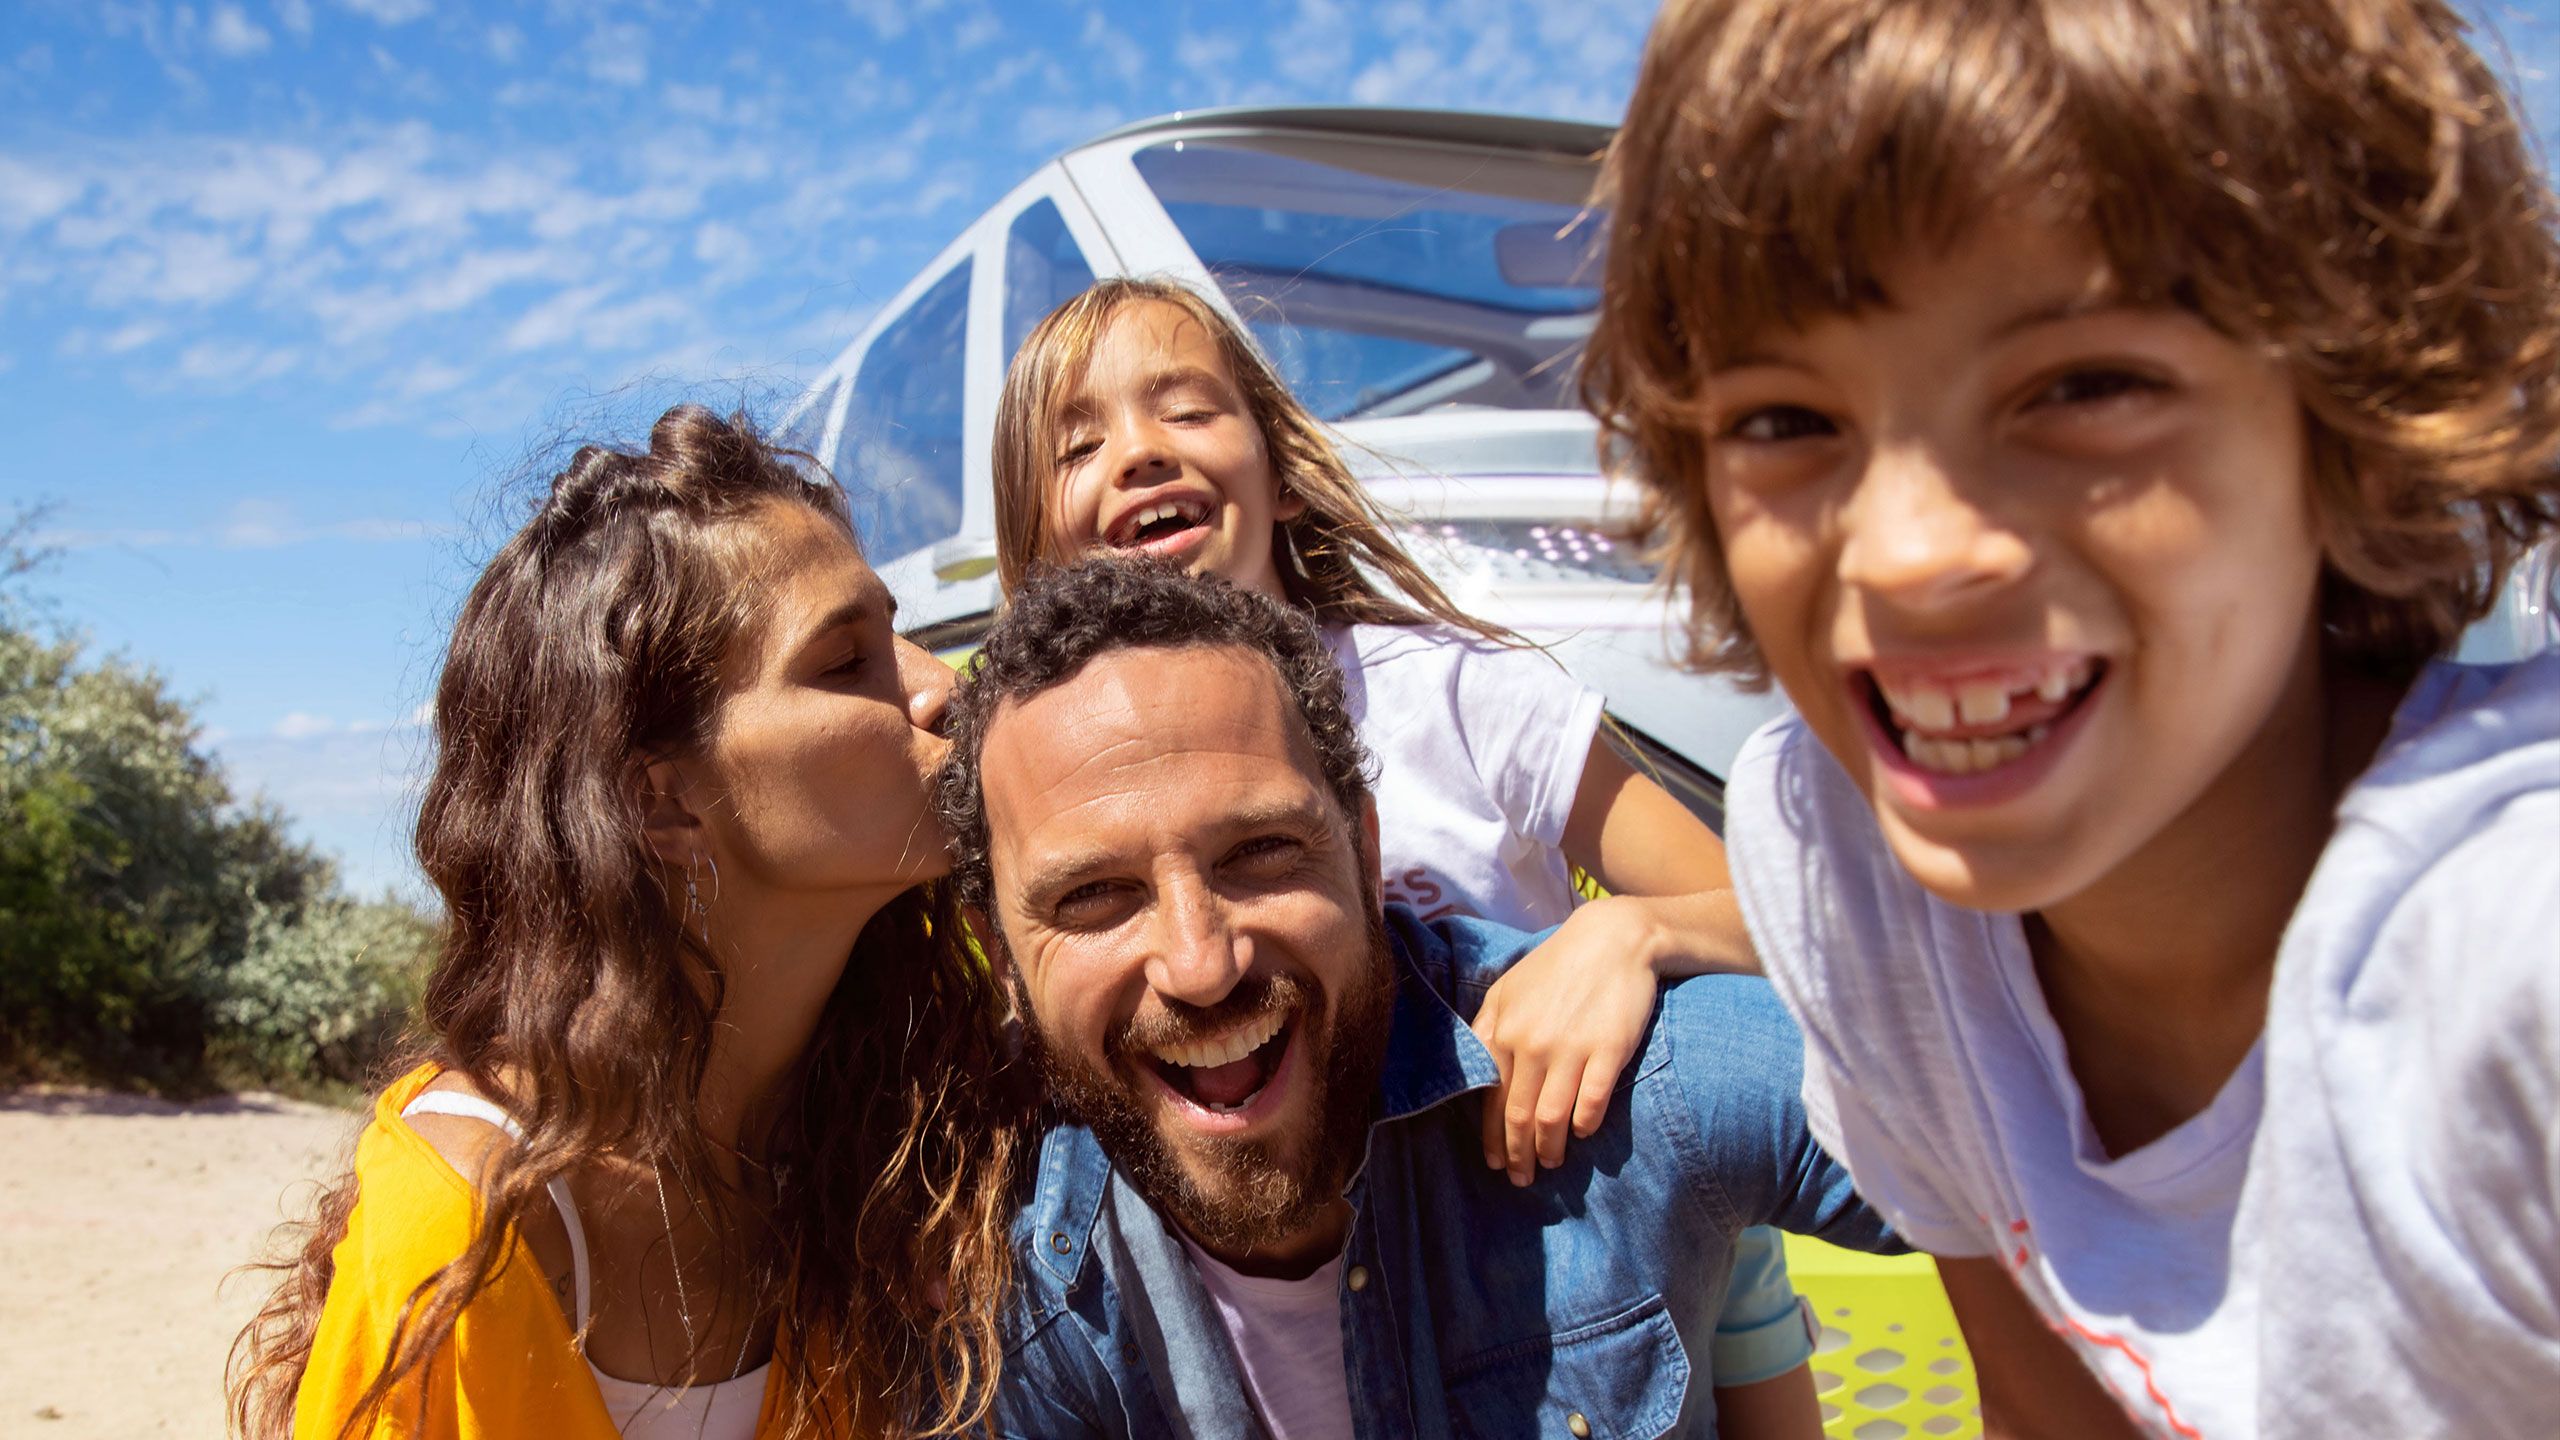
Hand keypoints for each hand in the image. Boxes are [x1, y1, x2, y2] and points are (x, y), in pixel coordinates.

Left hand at [1471, 896, 1665, 1185]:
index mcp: (1503, 1030)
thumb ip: (1488, 1028)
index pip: (1490, 1098)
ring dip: (1549, 1148)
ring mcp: (1570, 1048)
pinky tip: (1583, 1133)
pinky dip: (1584, 1124)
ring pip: (1552, 1116)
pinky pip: (1591, 1101)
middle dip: (1517, 1154)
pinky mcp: (1608, 1050)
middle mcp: (1531, 1043)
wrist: (1614, 939)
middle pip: (1518, 1115)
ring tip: (1551, 1164)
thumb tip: (1476, 1073)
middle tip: (1521, 1179)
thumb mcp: (1509, 988)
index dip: (1491, 1137)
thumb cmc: (1557, 966)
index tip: (1494, 1162)